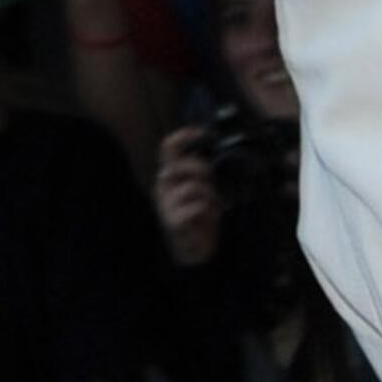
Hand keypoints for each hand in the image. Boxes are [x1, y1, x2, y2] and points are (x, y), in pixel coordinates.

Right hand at [151, 121, 218, 264]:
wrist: (193, 249)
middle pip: (179, 164)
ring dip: (209, 195)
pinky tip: (208, 219)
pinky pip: (196, 206)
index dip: (184, 135)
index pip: (168, 148)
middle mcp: (163, 186)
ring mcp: (165, 204)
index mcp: (169, 175)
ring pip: (192, 187)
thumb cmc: (199, 217)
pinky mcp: (173, 221)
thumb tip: (218, 153)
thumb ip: (204, 173)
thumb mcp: (205, 189)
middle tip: (212, 183)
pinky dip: (208, 211)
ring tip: (213, 206)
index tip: (205, 133)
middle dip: (202, 170)